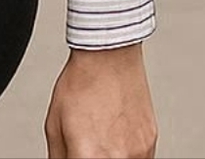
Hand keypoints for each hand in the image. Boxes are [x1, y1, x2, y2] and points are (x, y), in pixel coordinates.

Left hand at [45, 43, 156, 157]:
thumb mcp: (54, 124)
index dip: (75, 158)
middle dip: (91, 156)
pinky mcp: (150, 145)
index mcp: (88, 156)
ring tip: (102, 137)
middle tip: (87, 143)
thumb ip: (59, 156)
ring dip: (110, 156)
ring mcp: (137, 154)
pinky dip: (125, 152)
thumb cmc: (82, 82)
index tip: (76, 153)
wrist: (109, 56)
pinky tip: (116, 133)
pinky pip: (137, 158)